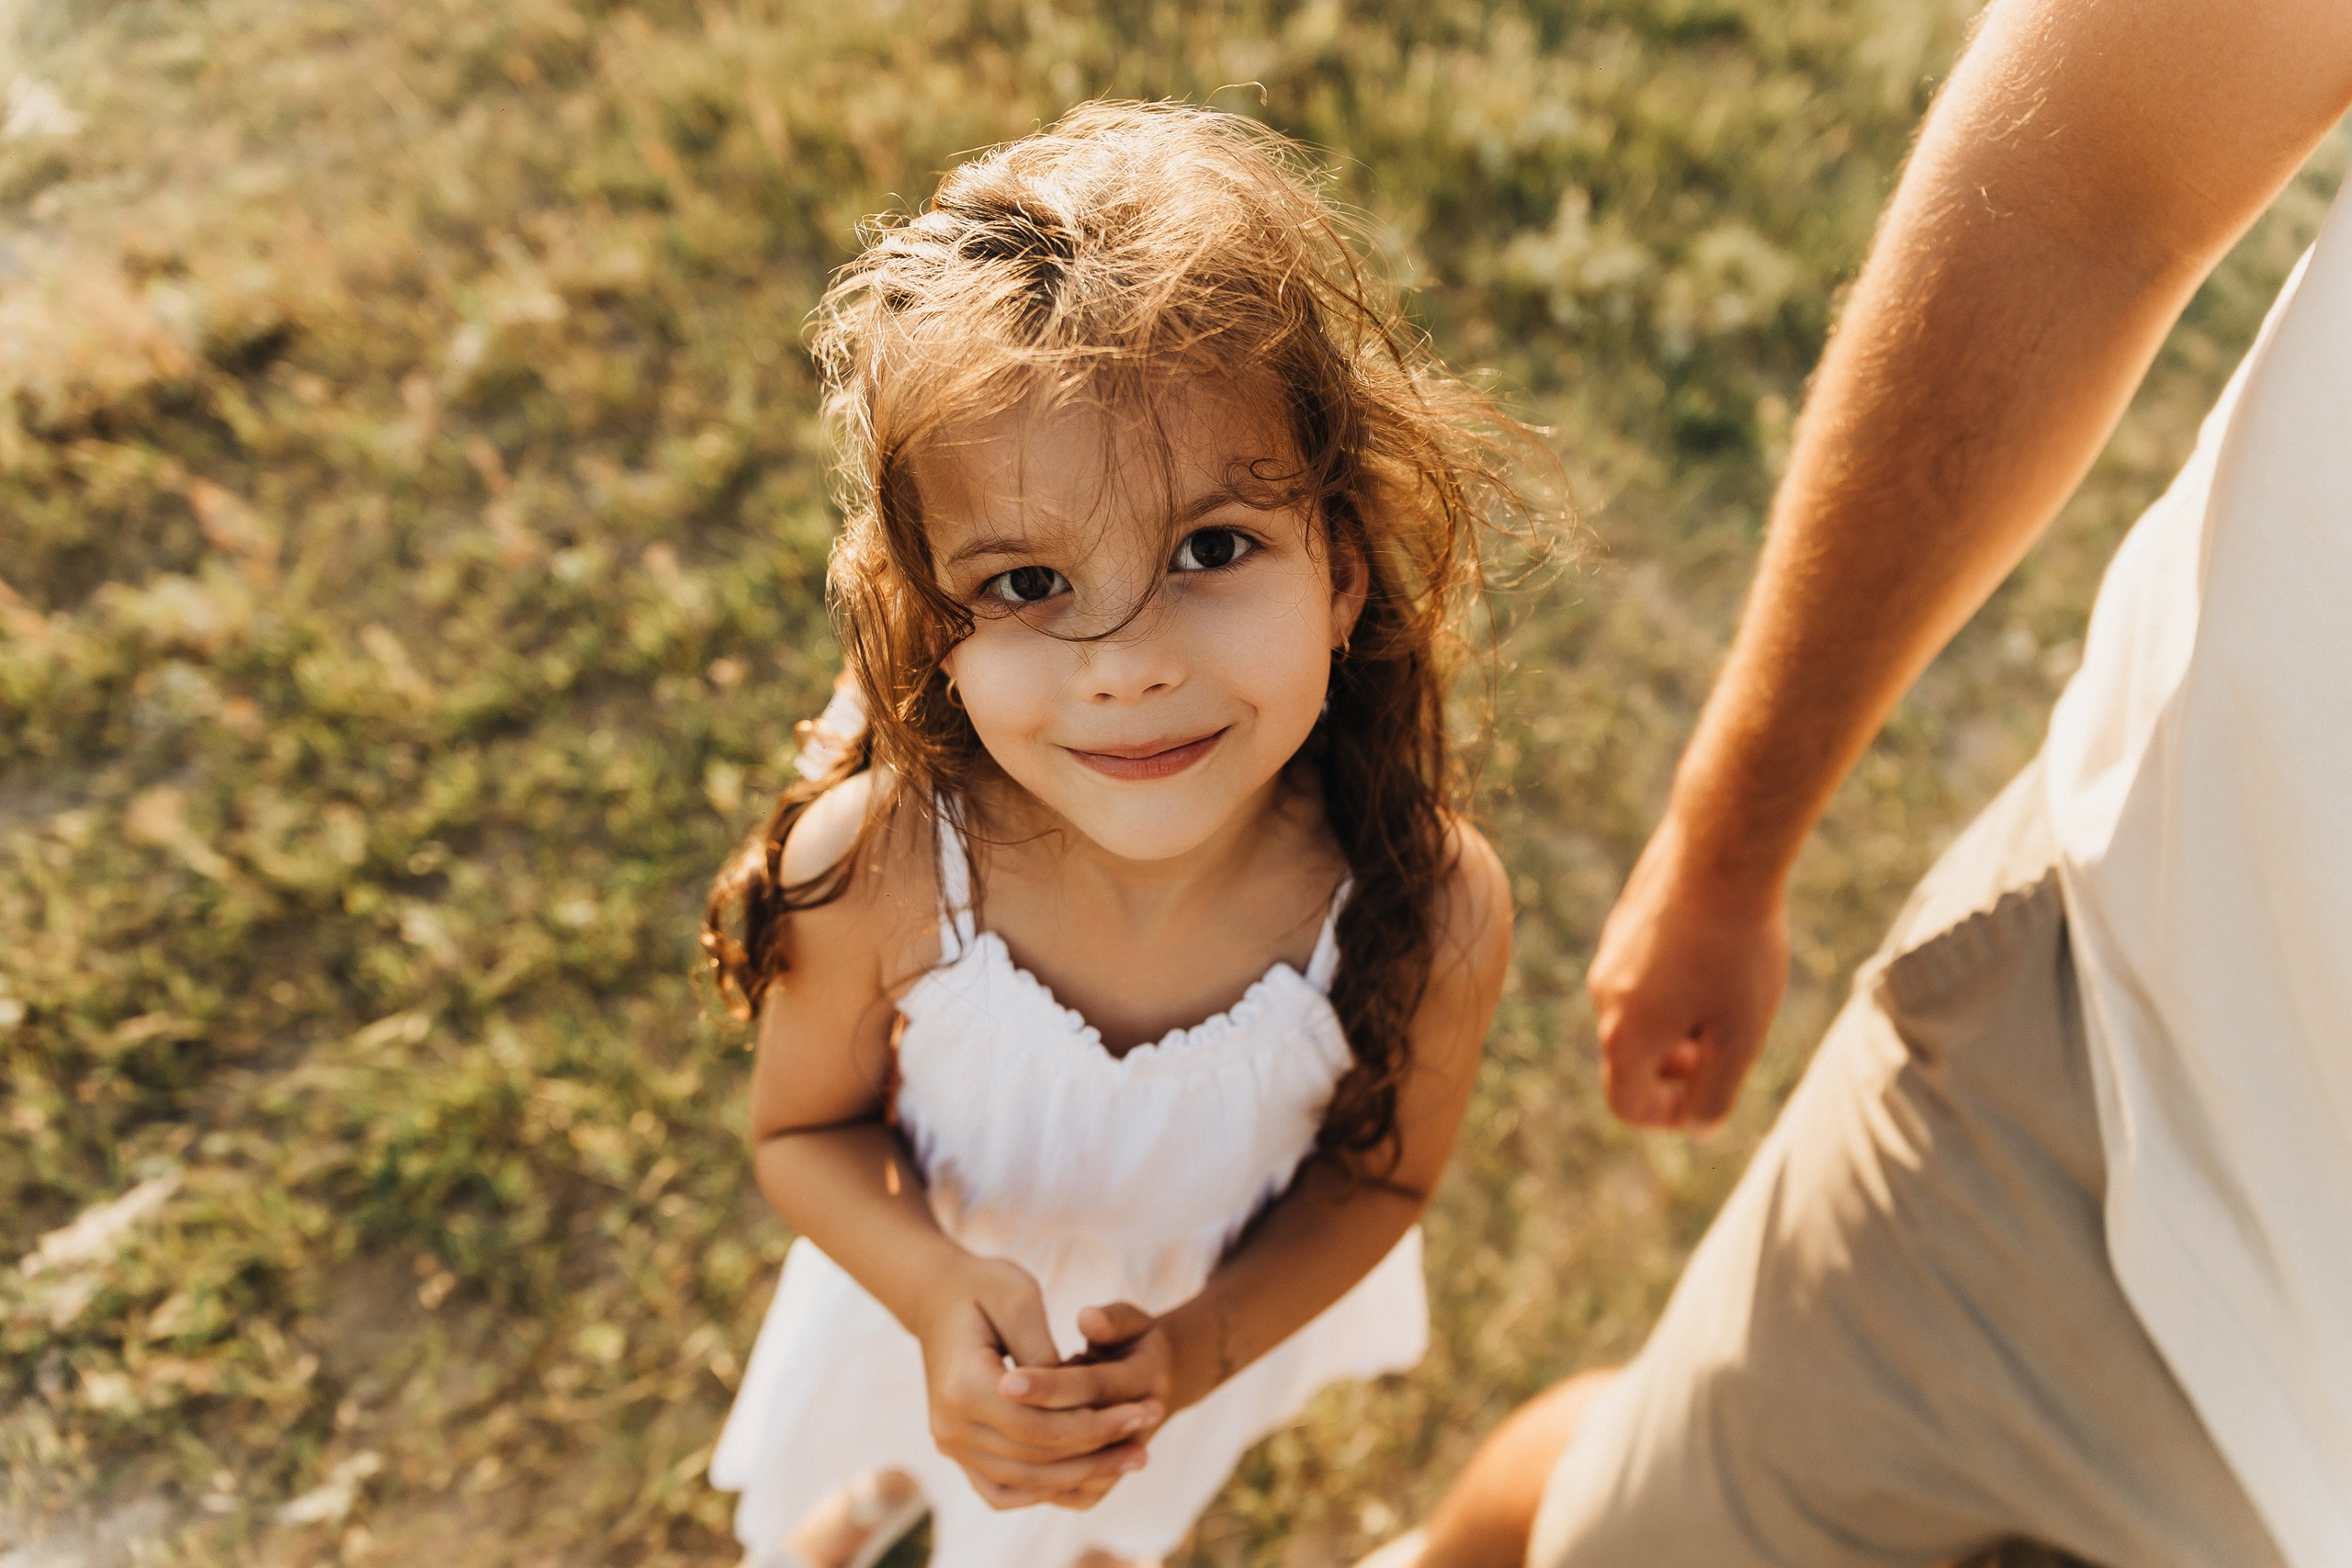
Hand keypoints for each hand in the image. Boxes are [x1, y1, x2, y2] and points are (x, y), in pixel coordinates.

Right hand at [912, 1258, 1158, 1509]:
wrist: (937, 1297)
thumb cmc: (984, 1287)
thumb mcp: (1020, 1298)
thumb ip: (1045, 1351)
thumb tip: (1072, 1396)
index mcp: (963, 1386)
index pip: (1040, 1424)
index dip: (1097, 1424)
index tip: (1145, 1411)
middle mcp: (950, 1425)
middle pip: (1036, 1457)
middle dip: (1099, 1450)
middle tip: (1150, 1439)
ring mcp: (950, 1443)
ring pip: (1025, 1480)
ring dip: (1082, 1474)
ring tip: (1133, 1460)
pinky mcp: (957, 1451)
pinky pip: (1003, 1489)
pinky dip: (1044, 1490)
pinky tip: (1087, 1476)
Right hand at [1586, 811, 1788, 1128]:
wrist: (1721, 852)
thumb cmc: (1737, 950)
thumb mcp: (1741, 1036)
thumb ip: (1716, 1093)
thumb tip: (1698, 1128)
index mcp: (1625, 1035)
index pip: (1626, 1105)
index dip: (1668, 1116)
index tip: (1711, 1091)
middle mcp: (1603, 997)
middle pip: (1630, 1059)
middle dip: (1676, 1067)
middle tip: (1726, 1042)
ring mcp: (1608, 956)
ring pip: (1637, 1012)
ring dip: (1677, 1022)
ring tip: (1728, 992)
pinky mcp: (1622, 923)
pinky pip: (1641, 973)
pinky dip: (1674, 982)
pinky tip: (1717, 952)